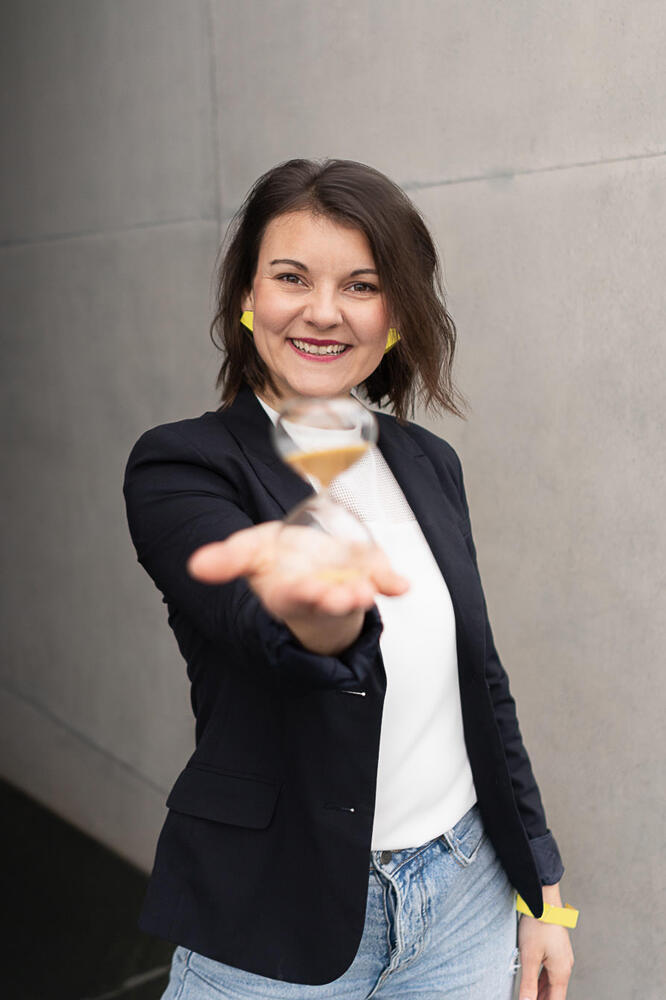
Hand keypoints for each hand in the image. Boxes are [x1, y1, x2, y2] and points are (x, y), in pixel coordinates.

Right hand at [187, 522, 408, 653]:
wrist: (310, 572)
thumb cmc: (281, 564)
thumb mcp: (250, 553)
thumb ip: (227, 559)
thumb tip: (196, 566)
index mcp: (284, 592)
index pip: (288, 597)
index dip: (298, 594)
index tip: (307, 591)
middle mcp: (316, 596)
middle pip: (323, 601)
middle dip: (333, 599)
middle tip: (345, 595)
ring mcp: (343, 588)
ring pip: (351, 596)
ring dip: (359, 594)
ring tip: (367, 590)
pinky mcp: (367, 578)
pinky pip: (381, 580)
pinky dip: (391, 581)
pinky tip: (400, 583)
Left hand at [517, 885, 573, 999]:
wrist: (543, 901)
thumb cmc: (538, 925)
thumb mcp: (529, 956)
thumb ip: (528, 983)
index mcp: (561, 971)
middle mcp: (565, 965)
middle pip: (555, 992)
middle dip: (543, 999)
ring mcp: (562, 957)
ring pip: (552, 982)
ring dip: (542, 992)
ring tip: (530, 998)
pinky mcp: (556, 949)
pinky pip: (550, 970)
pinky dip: (542, 980)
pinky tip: (534, 982)